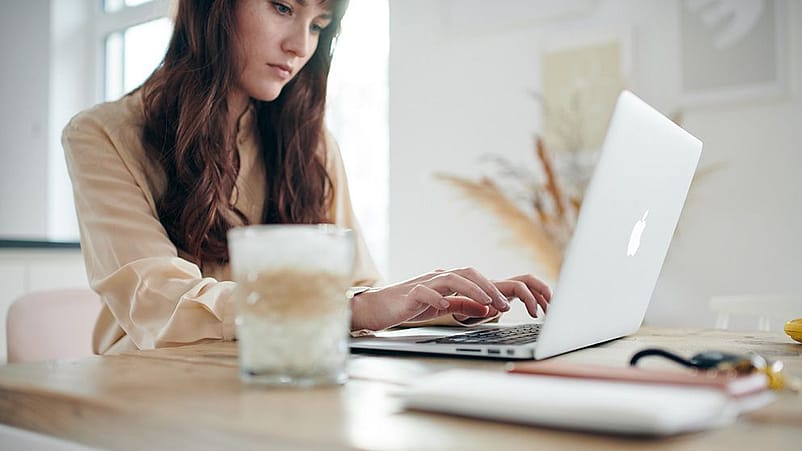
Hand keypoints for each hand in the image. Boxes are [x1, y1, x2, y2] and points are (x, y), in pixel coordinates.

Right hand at [350, 267, 551, 330]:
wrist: (379, 308)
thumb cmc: (410, 306)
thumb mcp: (442, 307)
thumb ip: (463, 306)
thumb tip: (487, 309)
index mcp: (446, 280)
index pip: (474, 277)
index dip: (492, 288)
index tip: (507, 305)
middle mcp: (437, 277)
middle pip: (467, 273)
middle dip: (488, 287)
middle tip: (503, 304)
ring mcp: (423, 283)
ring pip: (451, 278)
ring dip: (471, 290)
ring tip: (486, 302)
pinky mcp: (410, 293)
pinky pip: (425, 292)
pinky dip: (437, 298)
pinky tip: (446, 306)